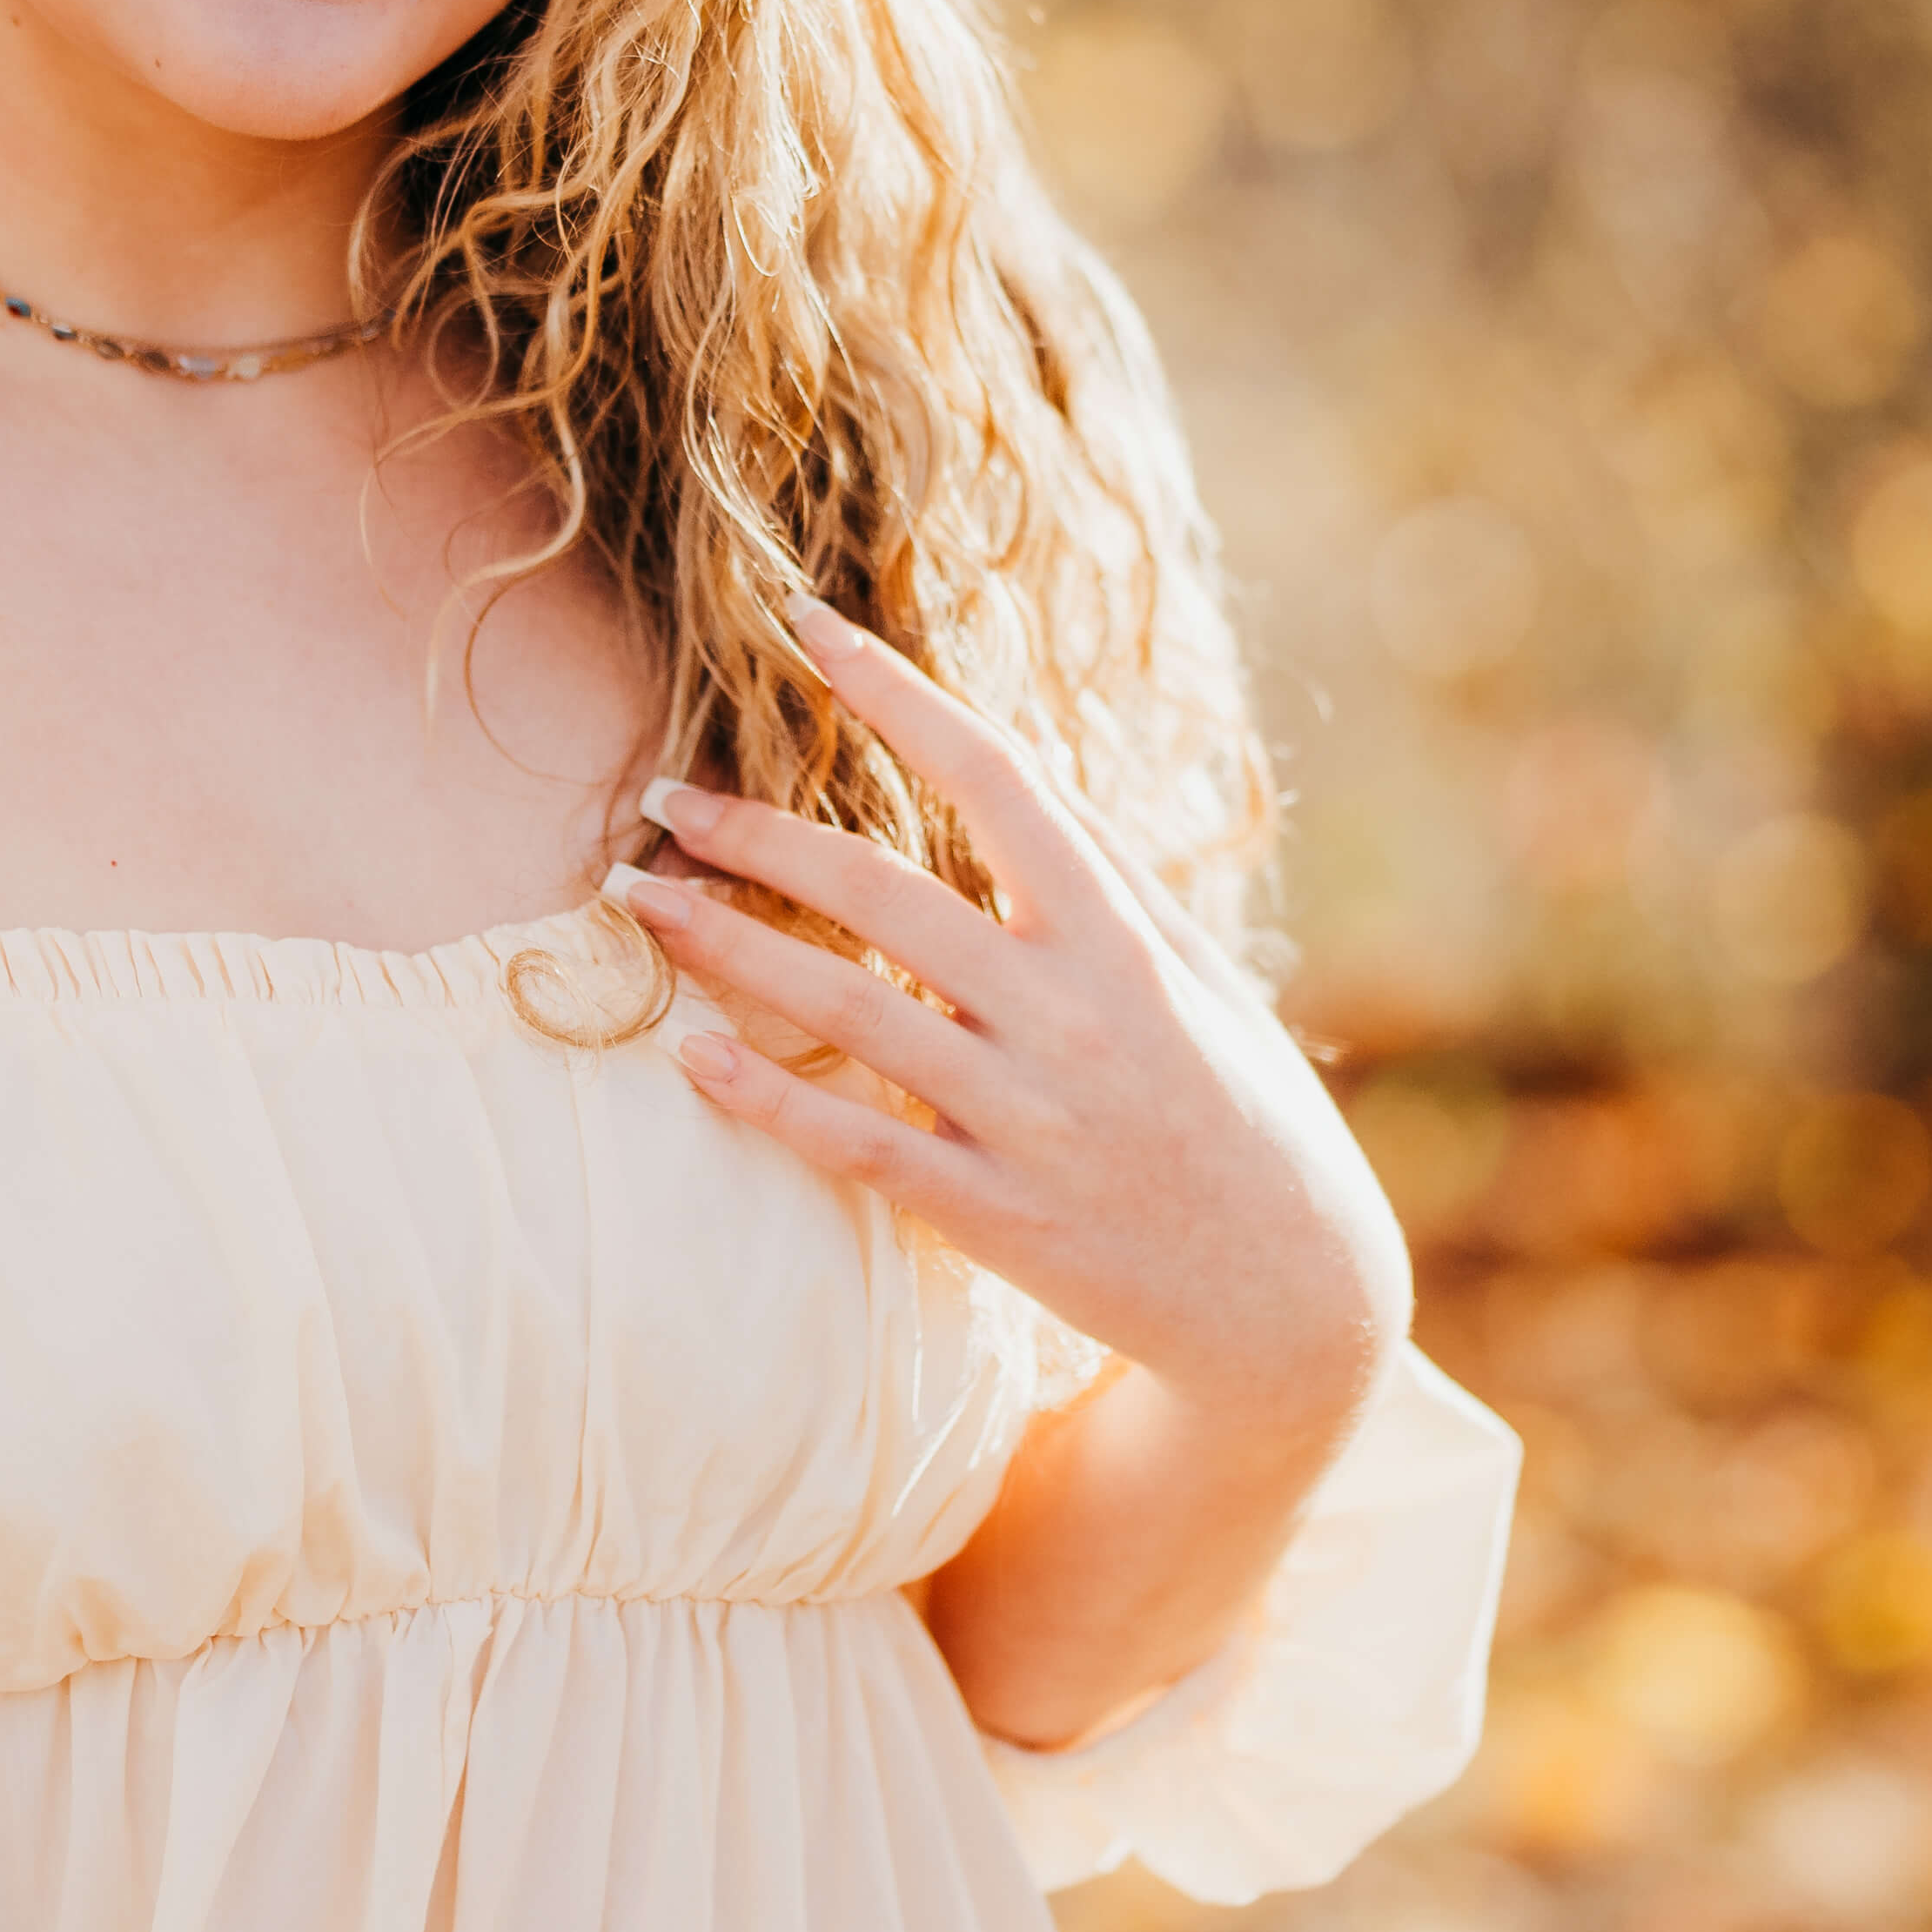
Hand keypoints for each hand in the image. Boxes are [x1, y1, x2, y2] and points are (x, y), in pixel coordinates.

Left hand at [605, 593, 1404, 1480]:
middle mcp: (1072, 1015)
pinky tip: (692, 1056)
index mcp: (1124, 937)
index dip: (895, 692)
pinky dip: (769, 1098)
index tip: (805, 627)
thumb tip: (1015, 773)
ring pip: (845, 1008)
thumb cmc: (1245, 1117)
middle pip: (882, 891)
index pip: (994, 776)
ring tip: (636, 898)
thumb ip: (1106, 881)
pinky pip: (858, 1146)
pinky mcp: (997, 1217)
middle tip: (663, 797)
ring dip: (724, 946)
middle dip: (757, 833)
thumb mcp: (1201, 978)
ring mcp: (1030, 1119)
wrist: (1295, 1304)